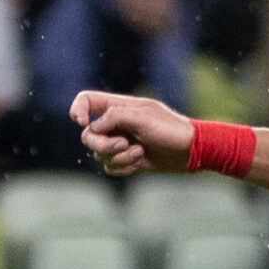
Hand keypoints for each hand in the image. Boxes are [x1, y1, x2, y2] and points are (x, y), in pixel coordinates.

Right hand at [72, 90, 195, 175]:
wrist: (191, 152)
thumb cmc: (170, 130)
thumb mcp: (142, 118)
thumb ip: (115, 117)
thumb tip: (92, 127)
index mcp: (118, 107)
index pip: (86, 101)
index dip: (77, 110)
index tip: (81, 122)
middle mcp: (116, 124)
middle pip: (88, 135)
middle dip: (103, 143)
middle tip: (124, 143)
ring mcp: (120, 143)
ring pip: (99, 154)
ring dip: (118, 157)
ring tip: (140, 152)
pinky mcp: (127, 160)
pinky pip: (110, 167)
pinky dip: (123, 167)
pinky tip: (141, 162)